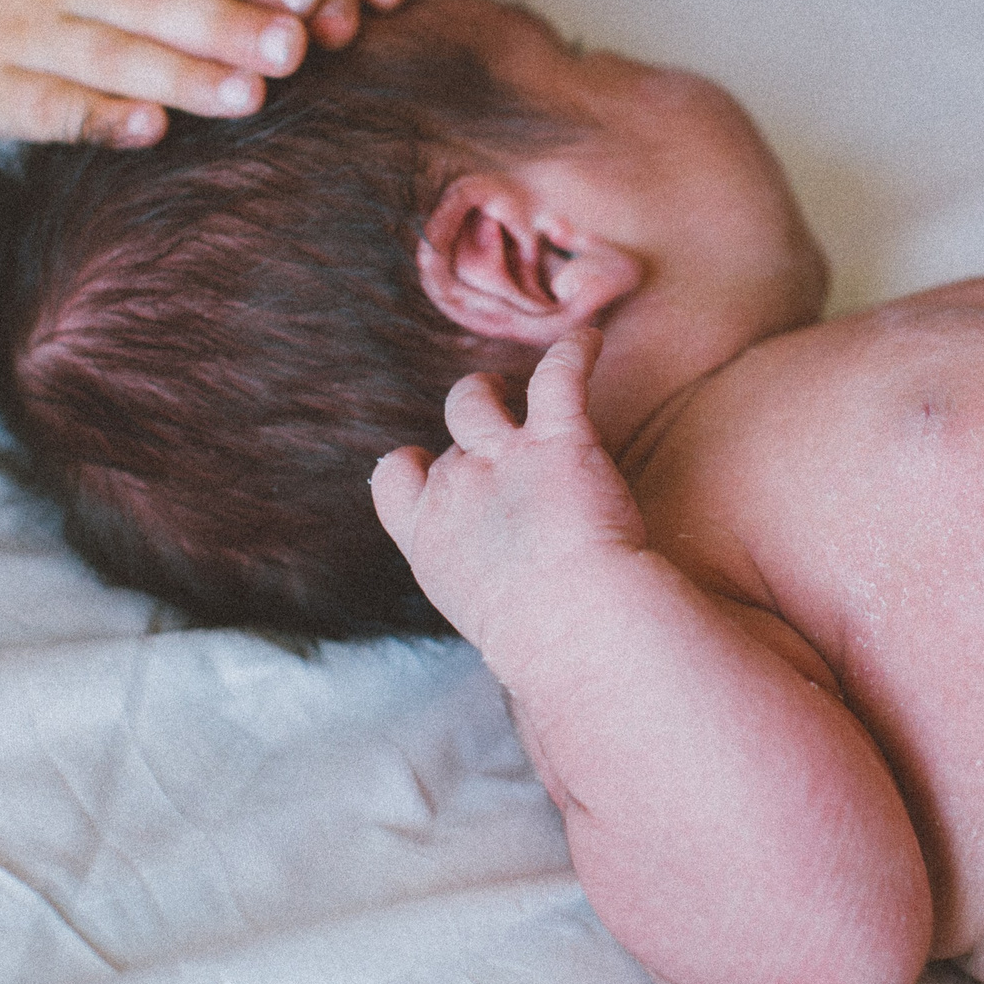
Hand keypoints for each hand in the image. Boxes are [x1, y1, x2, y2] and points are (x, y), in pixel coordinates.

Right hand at [370, 330, 642, 663]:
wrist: (576, 628)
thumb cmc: (543, 644)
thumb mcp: (486, 619)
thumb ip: (483, 586)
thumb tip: (508, 603)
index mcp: (428, 540)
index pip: (393, 479)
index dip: (411, 466)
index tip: (430, 467)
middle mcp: (454, 489)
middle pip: (447, 442)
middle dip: (467, 438)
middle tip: (498, 437)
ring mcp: (502, 458)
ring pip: (475, 396)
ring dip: (493, 389)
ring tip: (517, 386)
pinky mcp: (559, 438)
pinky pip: (559, 372)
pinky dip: (575, 351)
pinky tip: (590, 339)